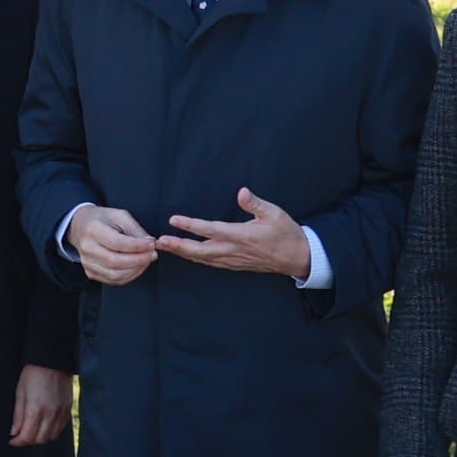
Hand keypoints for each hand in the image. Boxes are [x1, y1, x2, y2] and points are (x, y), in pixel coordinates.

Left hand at [9, 365, 73, 445]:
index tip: (12, 440)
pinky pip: (60, 429)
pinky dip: (51, 431)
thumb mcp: (20, 393)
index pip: (27, 436)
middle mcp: (50, 414)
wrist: (53, 361)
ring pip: (51, 437)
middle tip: (21, 435)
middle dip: (28, 441)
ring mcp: (61, 413)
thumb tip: (14, 432)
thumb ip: (18, 415)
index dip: (18, 442)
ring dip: (40, 437)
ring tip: (33, 430)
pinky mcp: (68, 410)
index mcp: (35, 410)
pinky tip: (44, 425)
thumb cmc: (33, 374)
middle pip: (39, 440)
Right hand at [69, 205, 159, 284]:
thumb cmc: (102, 219)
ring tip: (146, 260)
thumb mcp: (119, 216)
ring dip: (135, 270)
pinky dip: (128, 276)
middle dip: (138, 260)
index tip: (151, 244)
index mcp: (93, 230)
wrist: (80, 227)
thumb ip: (135, 229)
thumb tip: (150, 243)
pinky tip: (137, 267)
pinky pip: (112, 280)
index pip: (117, 243)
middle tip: (152, 254)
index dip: (137, 246)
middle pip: (115, 261)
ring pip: (114, 274)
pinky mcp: (90, 272)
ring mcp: (87, 263)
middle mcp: (87, 248)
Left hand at [158, 187, 307, 275]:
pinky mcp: (235, 265)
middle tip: (159, 241)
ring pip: (203, 259)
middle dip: (178, 246)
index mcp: (242, 236)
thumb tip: (242, 192)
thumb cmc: (286, 233)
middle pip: (200, 251)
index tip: (174, 220)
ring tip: (166, 246)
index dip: (191, 225)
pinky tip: (186, 254)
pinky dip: (196, 259)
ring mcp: (233, 260)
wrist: (297, 257)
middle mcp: (234, 250)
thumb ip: (255, 204)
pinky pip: (211, 263)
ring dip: (183, 253)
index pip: (211, 230)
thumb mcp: (274, 213)